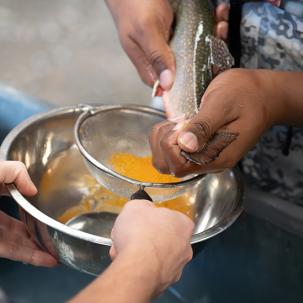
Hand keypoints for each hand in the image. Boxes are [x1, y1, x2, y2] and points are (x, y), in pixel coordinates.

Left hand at [0, 161, 56, 266]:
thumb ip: (15, 172)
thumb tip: (33, 189)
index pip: (18, 201)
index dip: (34, 206)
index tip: (49, 208)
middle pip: (21, 226)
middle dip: (39, 231)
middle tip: (57, 236)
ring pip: (21, 242)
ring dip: (40, 248)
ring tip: (58, 251)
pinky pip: (15, 252)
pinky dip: (33, 257)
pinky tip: (48, 259)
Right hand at [106, 0, 229, 88]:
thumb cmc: (133, 6)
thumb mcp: (146, 31)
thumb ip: (156, 56)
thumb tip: (167, 84)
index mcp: (150, 68)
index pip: (173, 88)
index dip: (194, 81)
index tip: (211, 66)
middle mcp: (161, 62)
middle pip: (190, 71)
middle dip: (209, 55)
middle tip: (219, 35)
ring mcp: (170, 49)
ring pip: (197, 53)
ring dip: (213, 37)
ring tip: (220, 21)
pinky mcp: (177, 36)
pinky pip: (197, 37)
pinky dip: (209, 25)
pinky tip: (216, 14)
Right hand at [110, 200, 193, 295]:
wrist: (136, 268)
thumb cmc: (139, 232)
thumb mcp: (135, 206)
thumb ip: (142, 206)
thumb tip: (142, 209)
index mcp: (183, 224)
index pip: (169, 218)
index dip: (152, 219)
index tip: (141, 221)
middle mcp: (186, 247)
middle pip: (163, 238)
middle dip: (145, 238)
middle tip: (130, 236)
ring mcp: (177, 268)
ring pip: (155, 257)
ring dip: (140, 254)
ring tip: (124, 252)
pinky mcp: (165, 284)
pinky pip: (150, 272)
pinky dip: (139, 268)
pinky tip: (127, 265)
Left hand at [150, 68, 283, 176]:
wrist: (264, 96)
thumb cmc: (246, 95)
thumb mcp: (222, 104)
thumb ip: (203, 125)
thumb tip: (184, 144)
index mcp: (217, 157)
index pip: (179, 165)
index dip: (170, 146)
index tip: (181, 123)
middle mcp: (210, 162)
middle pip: (170, 167)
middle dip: (163, 144)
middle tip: (178, 122)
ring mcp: (206, 156)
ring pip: (169, 161)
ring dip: (163, 141)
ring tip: (178, 122)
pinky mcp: (202, 149)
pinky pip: (176, 153)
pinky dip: (168, 138)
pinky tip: (179, 124)